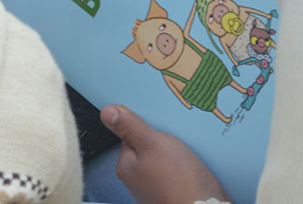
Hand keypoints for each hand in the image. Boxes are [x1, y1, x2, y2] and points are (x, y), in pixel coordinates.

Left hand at [100, 105, 230, 203]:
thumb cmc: (177, 180)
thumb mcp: (152, 143)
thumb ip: (130, 127)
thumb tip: (107, 112)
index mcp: (126, 167)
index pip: (130, 136)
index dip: (145, 126)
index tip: (157, 121)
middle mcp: (138, 180)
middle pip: (149, 147)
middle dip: (163, 139)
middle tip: (176, 135)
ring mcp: (156, 187)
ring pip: (165, 159)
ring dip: (177, 152)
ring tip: (188, 149)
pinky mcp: (174, 191)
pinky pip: (177, 171)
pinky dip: (186, 165)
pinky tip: (194, 163)